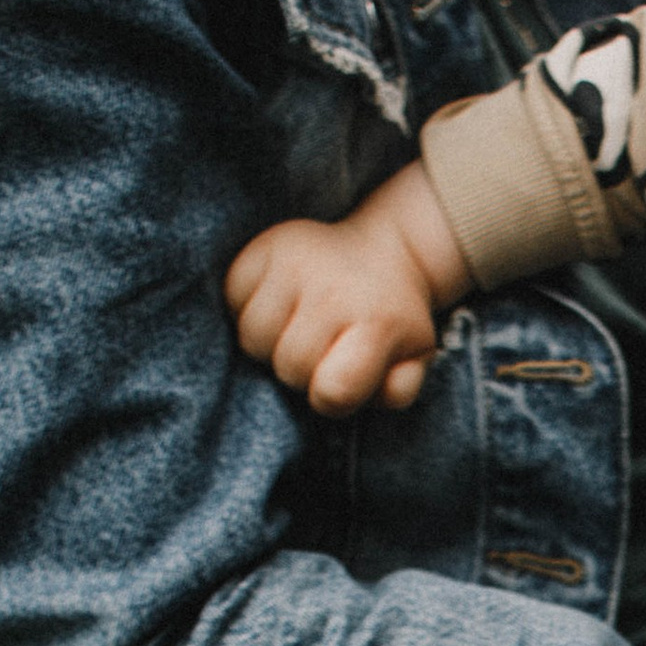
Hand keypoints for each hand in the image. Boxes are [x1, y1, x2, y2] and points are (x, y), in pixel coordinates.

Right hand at [225, 160, 470, 415]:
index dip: (330, 398)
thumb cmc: (392, 319)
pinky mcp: (263, 246)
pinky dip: (246, 309)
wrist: (383, 253)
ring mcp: (295, 263)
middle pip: (288, 367)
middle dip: (301, 372)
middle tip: (320, 350)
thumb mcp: (414, 359)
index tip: (339, 381)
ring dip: (269, 344)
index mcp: (378, 322)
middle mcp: (334, 289)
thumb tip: (358, 392)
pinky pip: (232, 298)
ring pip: (253, 337)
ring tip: (295, 328)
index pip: (334, 389)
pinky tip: (277, 305)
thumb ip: (396, 389)